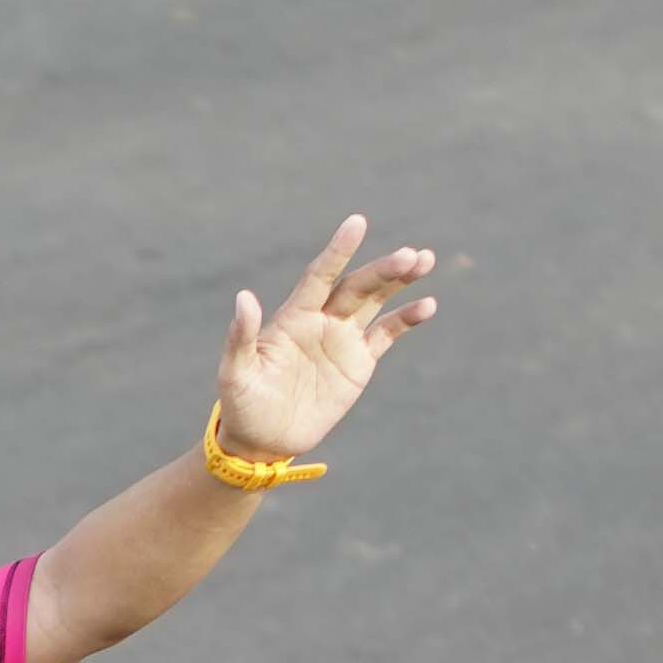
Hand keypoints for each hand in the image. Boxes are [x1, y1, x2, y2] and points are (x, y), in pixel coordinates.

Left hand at [215, 216, 434, 463]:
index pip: (320, 275)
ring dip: (400, 281)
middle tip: (411, 255)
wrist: (262, 439)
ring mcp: (342, 339)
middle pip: (357, 286)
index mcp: (293, 316)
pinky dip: (407, 319)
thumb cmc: (241, 403)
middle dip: (383, 269)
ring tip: (424, 260)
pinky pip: (387, 334)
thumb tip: (244, 297)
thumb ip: (241, 336)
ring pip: (376, 300)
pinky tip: (427, 305)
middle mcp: (322, 319)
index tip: (357, 223)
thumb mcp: (236, 373)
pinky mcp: (358, 362)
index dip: (338, 251)